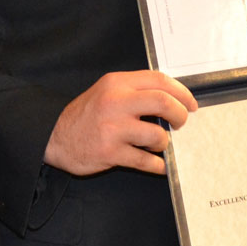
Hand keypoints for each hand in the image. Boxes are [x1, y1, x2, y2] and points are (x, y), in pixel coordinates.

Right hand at [43, 70, 197, 176]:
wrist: (55, 136)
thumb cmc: (87, 114)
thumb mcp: (108, 91)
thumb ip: (135, 91)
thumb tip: (172, 100)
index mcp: (117, 83)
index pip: (159, 80)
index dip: (181, 92)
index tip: (191, 104)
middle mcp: (116, 102)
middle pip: (163, 103)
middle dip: (179, 115)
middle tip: (180, 124)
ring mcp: (113, 128)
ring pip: (157, 135)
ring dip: (164, 143)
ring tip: (159, 144)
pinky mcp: (110, 153)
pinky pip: (146, 161)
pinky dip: (158, 165)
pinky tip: (159, 165)